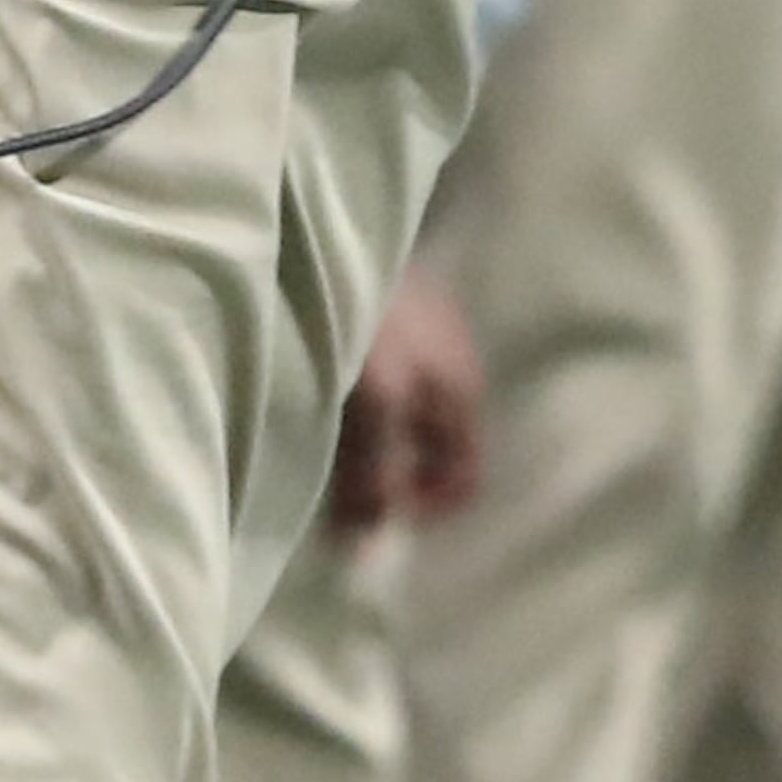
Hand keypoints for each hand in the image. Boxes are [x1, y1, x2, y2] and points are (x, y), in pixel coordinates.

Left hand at [328, 266, 488, 536]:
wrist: (340, 230)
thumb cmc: (370, 317)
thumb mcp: (374, 402)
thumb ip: (371, 476)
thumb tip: (364, 551)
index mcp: (463, 392)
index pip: (464, 477)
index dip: (425, 510)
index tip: (375, 521)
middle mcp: (453, 366)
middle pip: (430, 446)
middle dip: (390, 474)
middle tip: (337, 487)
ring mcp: (423, 333)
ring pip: (403, 411)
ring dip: (368, 437)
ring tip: (320, 440)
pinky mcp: (387, 308)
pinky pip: (381, 375)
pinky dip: (354, 399)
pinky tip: (317, 390)